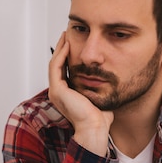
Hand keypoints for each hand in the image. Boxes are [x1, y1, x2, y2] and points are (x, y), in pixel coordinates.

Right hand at [48, 32, 113, 156]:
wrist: (96, 128)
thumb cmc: (99, 118)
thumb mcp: (98, 95)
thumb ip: (98, 85)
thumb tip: (107, 76)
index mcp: (65, 94)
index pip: (63, 70)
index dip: (67, 55)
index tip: (73, 43)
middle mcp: (58, 92)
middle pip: (56, 64)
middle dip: (62, 48)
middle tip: (67, 34)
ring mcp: (56, 91)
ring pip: (54, 63)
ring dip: (60, 48)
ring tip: (66, 35)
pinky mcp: (58, 90)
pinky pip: (56, 67)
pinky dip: (61, 55)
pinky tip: (68, 45)